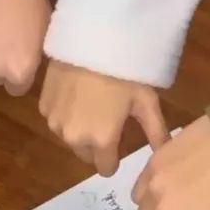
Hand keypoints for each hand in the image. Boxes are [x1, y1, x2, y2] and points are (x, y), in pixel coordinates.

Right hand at [41, 60, 168, 176]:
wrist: (90, 40)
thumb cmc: (124, 72)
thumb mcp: (146, 102)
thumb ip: (155, 132)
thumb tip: (165, 154)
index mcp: (101, 142)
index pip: (106, 168)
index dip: (115, 157)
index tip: (120, 141)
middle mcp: (74, 139)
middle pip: (86, 155)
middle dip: (96, 144)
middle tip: (107, 119)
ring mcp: (55, 123)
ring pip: (70, 138)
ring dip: (79, 130)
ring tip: (92, 104)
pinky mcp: (43, 108)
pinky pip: (56, 120)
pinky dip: (65, 113)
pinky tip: (76, 94)